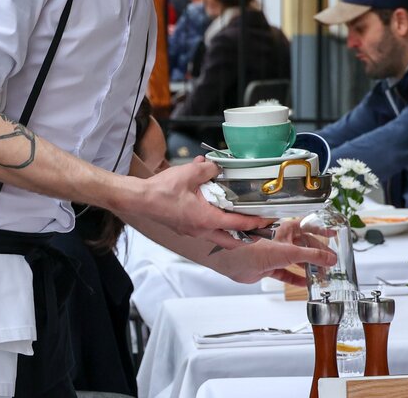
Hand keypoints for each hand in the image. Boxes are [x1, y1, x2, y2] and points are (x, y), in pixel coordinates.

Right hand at [133, 156, 272, 249]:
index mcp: (206, 219)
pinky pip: (206, 231)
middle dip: (248, 236)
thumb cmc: (161, 191)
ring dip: (233, 232)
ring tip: (243, 220)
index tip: (268, 219)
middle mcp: (201, 230)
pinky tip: (215, 206)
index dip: (256, 222)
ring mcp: (192, 231)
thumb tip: (218, 167)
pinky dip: (217, 224)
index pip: (239, 224)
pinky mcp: (185, 228)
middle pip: (232, 241)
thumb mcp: (190, 173)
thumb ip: (210, 170)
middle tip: (260, 228)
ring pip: (219, 238)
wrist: (139, 199)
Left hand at [210, 219, 337, 284]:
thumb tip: (329, 259)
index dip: (321, 228)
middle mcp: (280, 239)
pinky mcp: (268, 267)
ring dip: (308, 267)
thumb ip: (310, 256)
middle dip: (318, 253)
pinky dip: (295, 278)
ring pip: (296, 260)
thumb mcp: (287, 252)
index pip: (308, 225)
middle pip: (304, 245)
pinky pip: (286, 273)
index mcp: (285, 228)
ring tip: (321, 274)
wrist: (231, 260)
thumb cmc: (251, 247)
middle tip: (330, 261)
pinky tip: (305, 283)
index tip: (334, 233)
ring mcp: (274, 253)